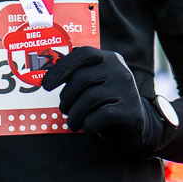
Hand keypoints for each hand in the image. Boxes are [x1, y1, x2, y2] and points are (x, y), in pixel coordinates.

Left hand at [43, 47, 165, 156]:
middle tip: (64, 110)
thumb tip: (45, 78)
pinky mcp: (130, 111)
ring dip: (75, 115)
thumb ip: (77, 76)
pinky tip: (87, 127)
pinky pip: (100, 116)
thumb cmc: (106, 103)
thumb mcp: (95, 84)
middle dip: (66, 97)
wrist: (137, 125)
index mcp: (109, 59)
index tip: (46, 86)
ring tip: (73, 123)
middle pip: (82, 79)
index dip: (61, 68)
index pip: (82, 54)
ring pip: (89, 99)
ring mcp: (127, 90)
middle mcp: (119, 70)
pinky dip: (88, 124)